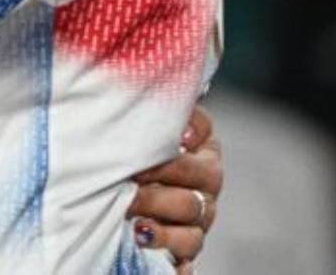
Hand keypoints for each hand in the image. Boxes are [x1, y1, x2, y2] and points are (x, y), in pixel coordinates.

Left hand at [127, 104, 222, 268]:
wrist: (132, 200)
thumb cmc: (134, 156)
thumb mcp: (140, 133)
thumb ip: (146, 114)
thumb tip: (137, 87)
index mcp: (200, 146)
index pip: (203, 130)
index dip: (190, 131)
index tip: (177, 136)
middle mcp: (209, 179)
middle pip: (199, 173)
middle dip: (162, 171)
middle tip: (131, 172)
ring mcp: (203, 213)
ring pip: (191, 210)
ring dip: (157, 206)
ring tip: (126, 204)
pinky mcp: (190, 243)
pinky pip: (187, 247)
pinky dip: (166, 243)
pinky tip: (142, 235)